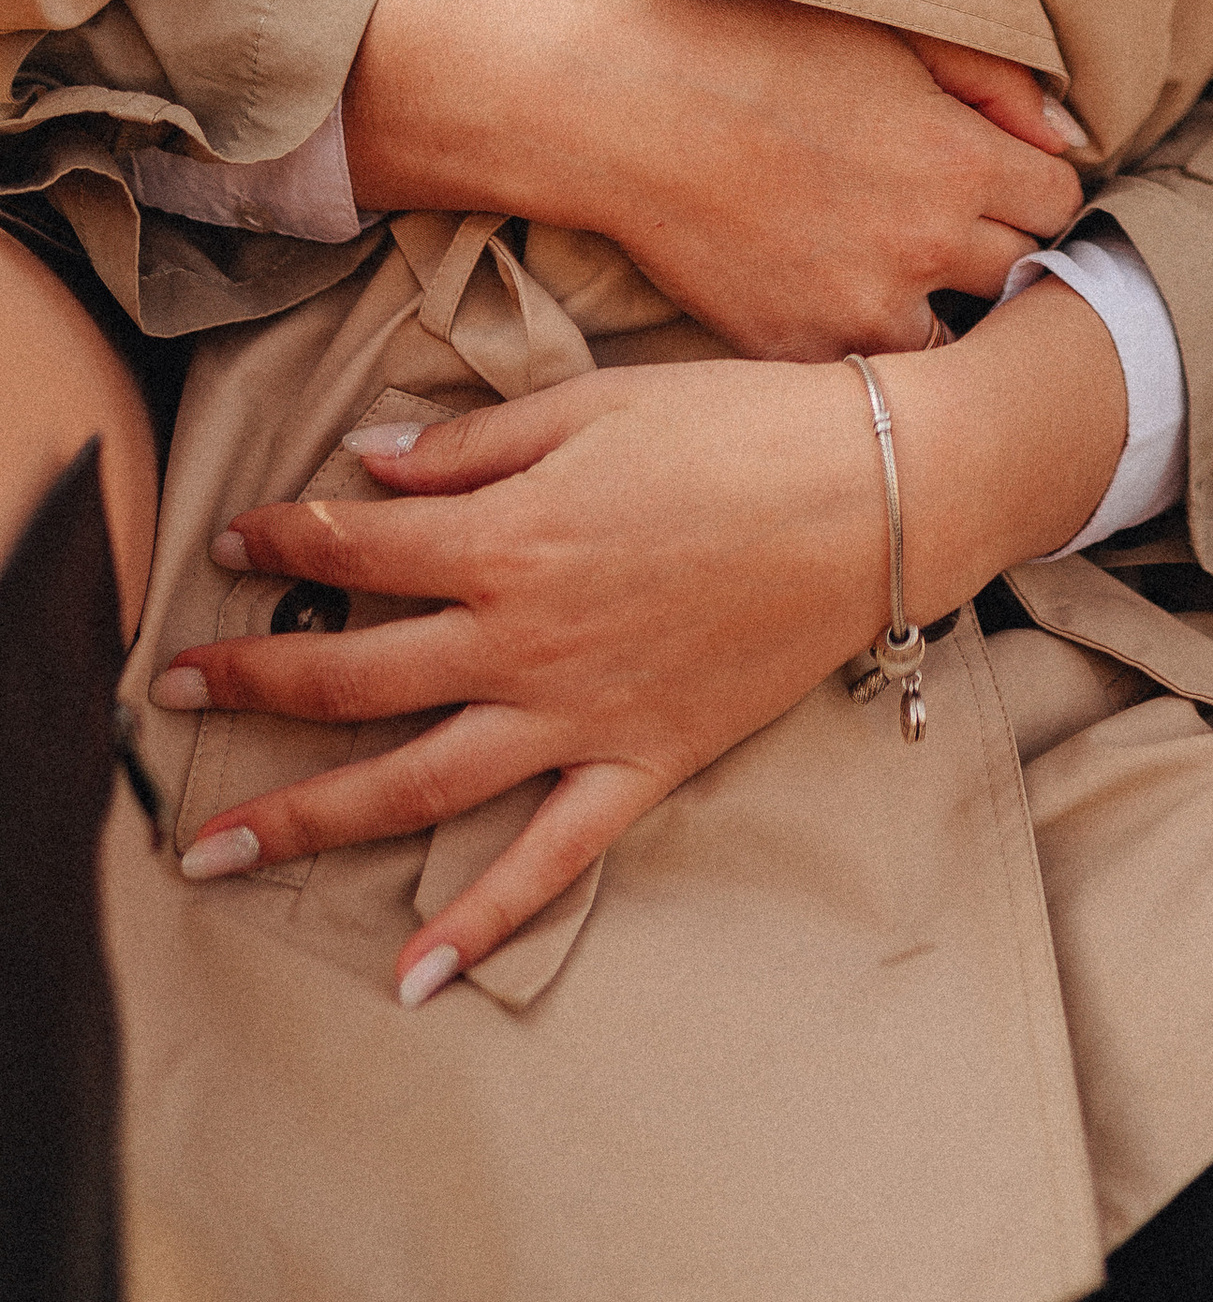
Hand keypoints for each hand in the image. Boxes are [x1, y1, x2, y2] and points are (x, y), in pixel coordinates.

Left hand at [152, 283, 1124, 996]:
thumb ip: (474, 443)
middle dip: (253, 682)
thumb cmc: (740, 425)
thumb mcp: (597, 401)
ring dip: (309, 816)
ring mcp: (579, 712)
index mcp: (509, 533)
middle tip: (172, 695)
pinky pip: (548, 861)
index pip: (358, 546)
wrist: (877, 492)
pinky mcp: (642, 763)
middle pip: (354, 674)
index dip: (283, 541)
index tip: (232, 539)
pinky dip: (479, 922)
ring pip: (417, 781)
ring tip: (219, 852)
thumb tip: (367, 460)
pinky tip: (413, 973)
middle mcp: (523, 635)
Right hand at [347, 0, 1087, 354]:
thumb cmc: (753, 42)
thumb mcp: (891, 32)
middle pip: (1019, 273)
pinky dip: (867, 344)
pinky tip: (837, 295)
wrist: (621, 101)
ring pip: (956, 340)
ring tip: (899, 268)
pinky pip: (870, 374)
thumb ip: (997, 83)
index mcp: (959, 159)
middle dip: (997, 246)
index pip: (1060, 201)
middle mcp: (926, 245)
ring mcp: (860, 308)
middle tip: (952, 221)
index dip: (1033, 183)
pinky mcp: (796, 349)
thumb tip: (1069, 140)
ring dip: (942, 308)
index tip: (998, 174)